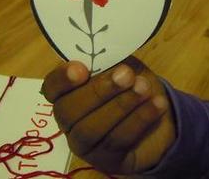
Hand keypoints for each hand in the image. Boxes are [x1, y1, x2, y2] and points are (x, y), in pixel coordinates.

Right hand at [42, 57, 175, 174]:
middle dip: (99, 91)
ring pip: (92, 129)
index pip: (51, 88)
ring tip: (144, 87)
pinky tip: (157, 104)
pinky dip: (139, 120)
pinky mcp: (106, 160)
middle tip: (126, 74)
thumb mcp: (121, 63)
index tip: (82, 68)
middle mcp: (69, 121)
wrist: (156, 111)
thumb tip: (105, 49)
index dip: (62, 79)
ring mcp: (85, 144)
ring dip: (120, 106)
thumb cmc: (131, 82)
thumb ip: (109, 59)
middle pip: (69, 111)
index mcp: (67, 92)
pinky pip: (118, 141)